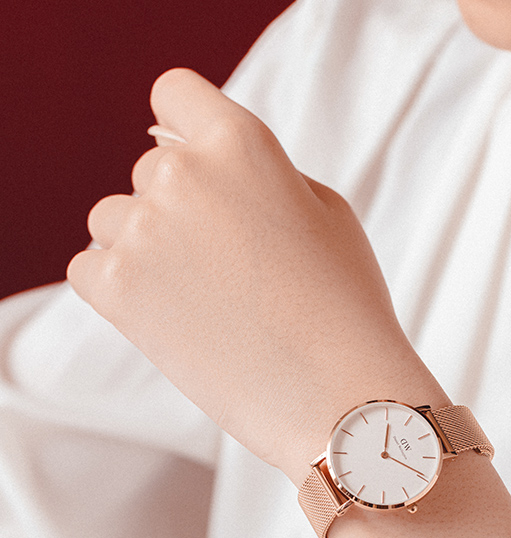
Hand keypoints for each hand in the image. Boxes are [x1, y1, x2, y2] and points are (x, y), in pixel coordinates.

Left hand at [68, 69, 444, 482]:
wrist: (339, 397)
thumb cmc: (346, 306)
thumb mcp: (327, 213)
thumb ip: (262, 175)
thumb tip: (212, 169)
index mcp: (241, 143)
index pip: (175, 93)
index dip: (186, 127)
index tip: (202, 165)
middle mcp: (182, 175)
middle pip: (151, 169)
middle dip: (183, 206)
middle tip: (231, 264)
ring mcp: (142, 232)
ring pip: (114, 219)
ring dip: (149, 246)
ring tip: (206, 297)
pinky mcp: (116, 291)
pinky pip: (91, 266)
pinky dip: (122, 287)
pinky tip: (173, 315)